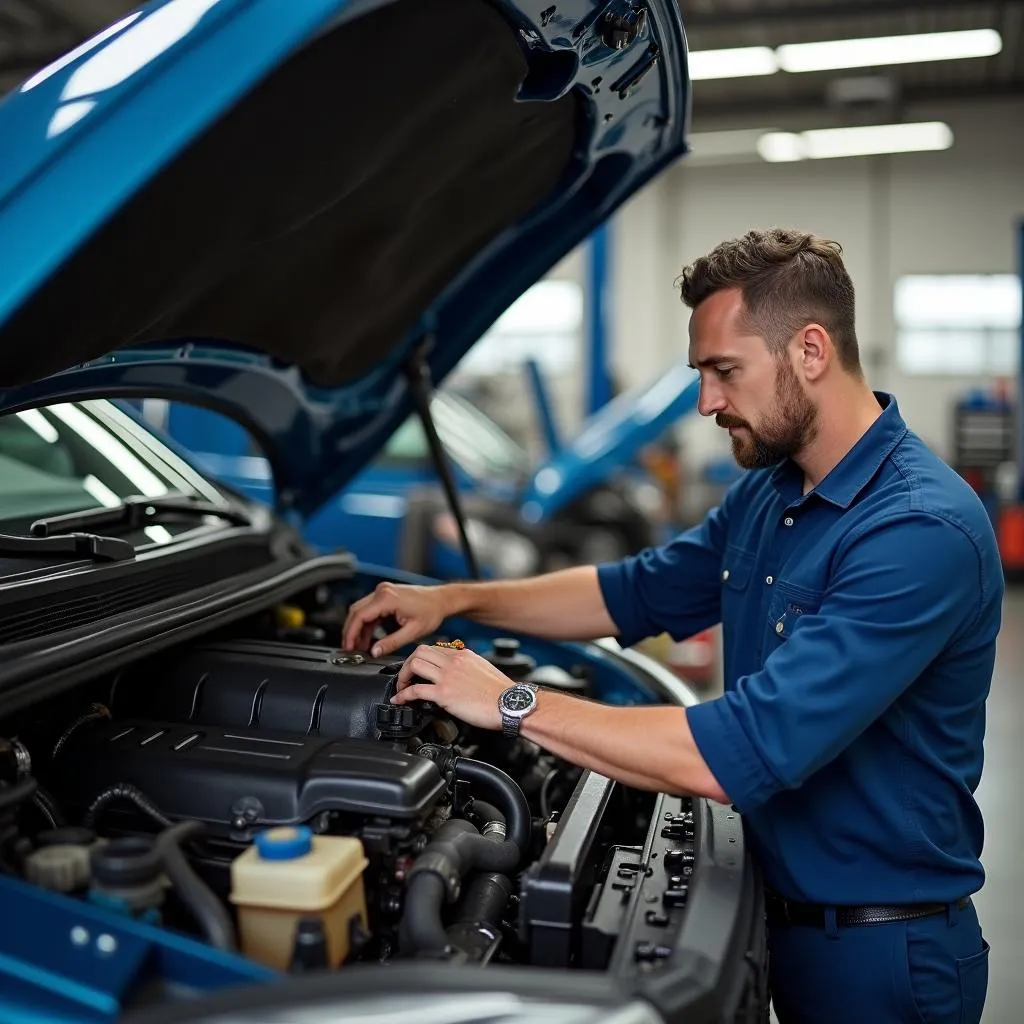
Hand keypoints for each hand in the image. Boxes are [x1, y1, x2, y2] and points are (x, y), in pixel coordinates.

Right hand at [342, 582, 447, 655]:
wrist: (442, 600)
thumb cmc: (432, 612)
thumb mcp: (412, 632)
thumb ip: (391, 643)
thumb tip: (375, 652)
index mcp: (387, 598)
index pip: (359, 616)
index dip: (350, 633)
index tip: (348, 647)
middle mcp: (382, 591)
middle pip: (356, 612)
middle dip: (351, 632)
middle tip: (350, 649)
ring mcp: (383, 592)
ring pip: (361, 611)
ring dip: (358, 629)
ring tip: (359, 647)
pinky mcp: (386, 595)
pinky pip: (370, 609)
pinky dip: (367, 624)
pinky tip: (367, 638)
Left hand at [391, 644, 510, 730]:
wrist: (510, 704)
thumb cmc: (501, 693)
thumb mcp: (483, 670)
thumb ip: (467, 667)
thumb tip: (458, 674)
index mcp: (463, 655)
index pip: (434, 648)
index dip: (421, 658)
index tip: (418, 668)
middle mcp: (454, 662)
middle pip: (419, 651)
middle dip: (408, 663)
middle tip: (406, 676)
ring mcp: (447, 676)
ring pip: (414, 665)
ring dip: (403, 676)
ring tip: (402, 687)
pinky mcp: (444, 694)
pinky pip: (415, 690)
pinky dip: (403, 695)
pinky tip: (400, 700)